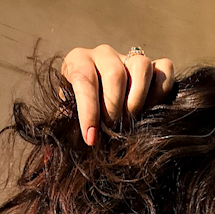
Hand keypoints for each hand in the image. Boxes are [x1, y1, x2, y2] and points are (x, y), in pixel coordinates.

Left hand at [60, 45, 174, 145]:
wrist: (100, 118)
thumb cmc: (80, 123)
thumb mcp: (67, 125)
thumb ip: (63, 134)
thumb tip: (50, 158)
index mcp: (78, 62)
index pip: (84, 79)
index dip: (89, 111)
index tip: (92, 139)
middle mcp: (103, 55)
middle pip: (115, 74)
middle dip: (114, 109)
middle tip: (113, 130)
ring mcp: (130, 58)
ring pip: (141, 66)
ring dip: (137, 101)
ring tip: (132, 121)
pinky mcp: (153, 66)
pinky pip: (164, 68)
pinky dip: (161, 91)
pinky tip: (152, 111)